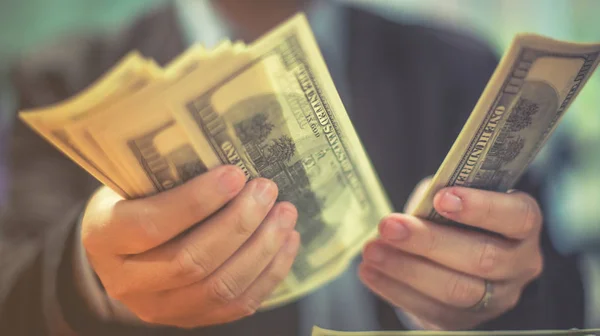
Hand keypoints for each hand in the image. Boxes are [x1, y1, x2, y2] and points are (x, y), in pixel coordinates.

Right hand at [81, 165, 299, 327]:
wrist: (124, 249)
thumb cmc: (135, 200)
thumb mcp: (134, 180)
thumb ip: (167, 172)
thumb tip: (230, 147)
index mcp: (104, 237)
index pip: (151, 225)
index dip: (197, 201)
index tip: (235, 174)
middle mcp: (125, 282)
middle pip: (191, 261)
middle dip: (239, 223)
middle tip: (267, 191)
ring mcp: (158, 308)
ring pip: (219, 288)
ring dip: (262, 249)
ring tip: (285, 214)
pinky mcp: (190, 319)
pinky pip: (237, 306)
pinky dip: (269, 273)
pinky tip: (287, 241)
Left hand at [359, 179, 542, 329]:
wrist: (451, 251)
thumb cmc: (452, 213)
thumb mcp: (451, 193)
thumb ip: (439, 197)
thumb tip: (414, 210)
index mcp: (523, 224)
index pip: (517, 217)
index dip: (481, 208)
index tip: (441, 198)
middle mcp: (519, 265)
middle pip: (482, 259)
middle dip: (429, 242)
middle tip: (389, 226)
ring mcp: (496, 299)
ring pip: (456, 291)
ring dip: (406, 270)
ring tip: (372, 251)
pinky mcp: (466, 321)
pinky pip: (432, 310)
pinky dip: (395, 290)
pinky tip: (370, 272)